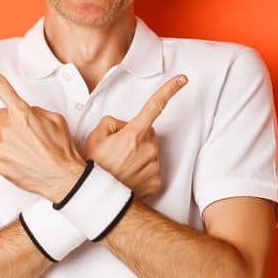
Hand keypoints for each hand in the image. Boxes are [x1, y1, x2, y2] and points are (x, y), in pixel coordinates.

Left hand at [0, 56, 86, 202]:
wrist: (63, 178)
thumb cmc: (62, 149)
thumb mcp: (56, 120)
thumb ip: (36, 111)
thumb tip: (25, 112)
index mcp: (23, 114)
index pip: (2, 88)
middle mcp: (8, 128)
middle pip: (1, 117)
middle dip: (12, 122)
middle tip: (30, 135)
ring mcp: (1, 146)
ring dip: (10, 140)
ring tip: (29, 151)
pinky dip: (1, 154)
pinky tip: (17, 159)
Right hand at [84, 74, 187, 198]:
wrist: (98, 198)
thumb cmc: (95, 166)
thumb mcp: (95, 136)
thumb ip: (112, 122)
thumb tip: (125, 126)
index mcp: (134, 133)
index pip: (154, 106)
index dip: (169, 90)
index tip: (183, 79)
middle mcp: (149, 148)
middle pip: (148, 133)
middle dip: (136, 137)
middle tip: (118, 150)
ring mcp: (155, 165)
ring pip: (150, 152)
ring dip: (138, 155)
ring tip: (120, 165)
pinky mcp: (156, 181)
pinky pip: (151, 170)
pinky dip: (141, 172)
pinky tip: (128, 177)